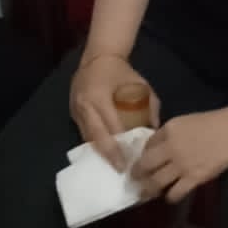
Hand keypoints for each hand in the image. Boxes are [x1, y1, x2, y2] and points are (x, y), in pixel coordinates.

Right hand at [69, 52, 159, 169]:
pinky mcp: (73, 114)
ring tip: (114, 166)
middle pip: (96, 137)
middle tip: (122, 169)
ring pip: (88, 139)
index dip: (120, 145)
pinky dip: (95, 144)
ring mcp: (76, 111)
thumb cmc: (122, 72)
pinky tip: (106, 154)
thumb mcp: (141, 85)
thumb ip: (148, 107)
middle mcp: (85, 106)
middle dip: (109, 155)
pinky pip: (84, 134)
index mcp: (100, 97)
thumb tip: (155, 131)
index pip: (111, 127)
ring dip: (101, 153)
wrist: (98, 57)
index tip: (130, 159)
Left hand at [130, 106, 227, 203]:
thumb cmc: (213, 121)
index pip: (147, 145)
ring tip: (148, 191)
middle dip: (137, 174)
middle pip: (145, 165)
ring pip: (155, 182)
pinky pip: (175, 193)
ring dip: (149, 188)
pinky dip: (170, 196)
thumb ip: (169, 132)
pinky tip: (170, 195)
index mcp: (169, 130)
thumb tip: (157, 145)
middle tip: (136, 179)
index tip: (141, 160)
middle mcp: (171, 148)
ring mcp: (181, 165)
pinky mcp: (194, 178)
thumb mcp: (186, 120)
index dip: (142, 154)